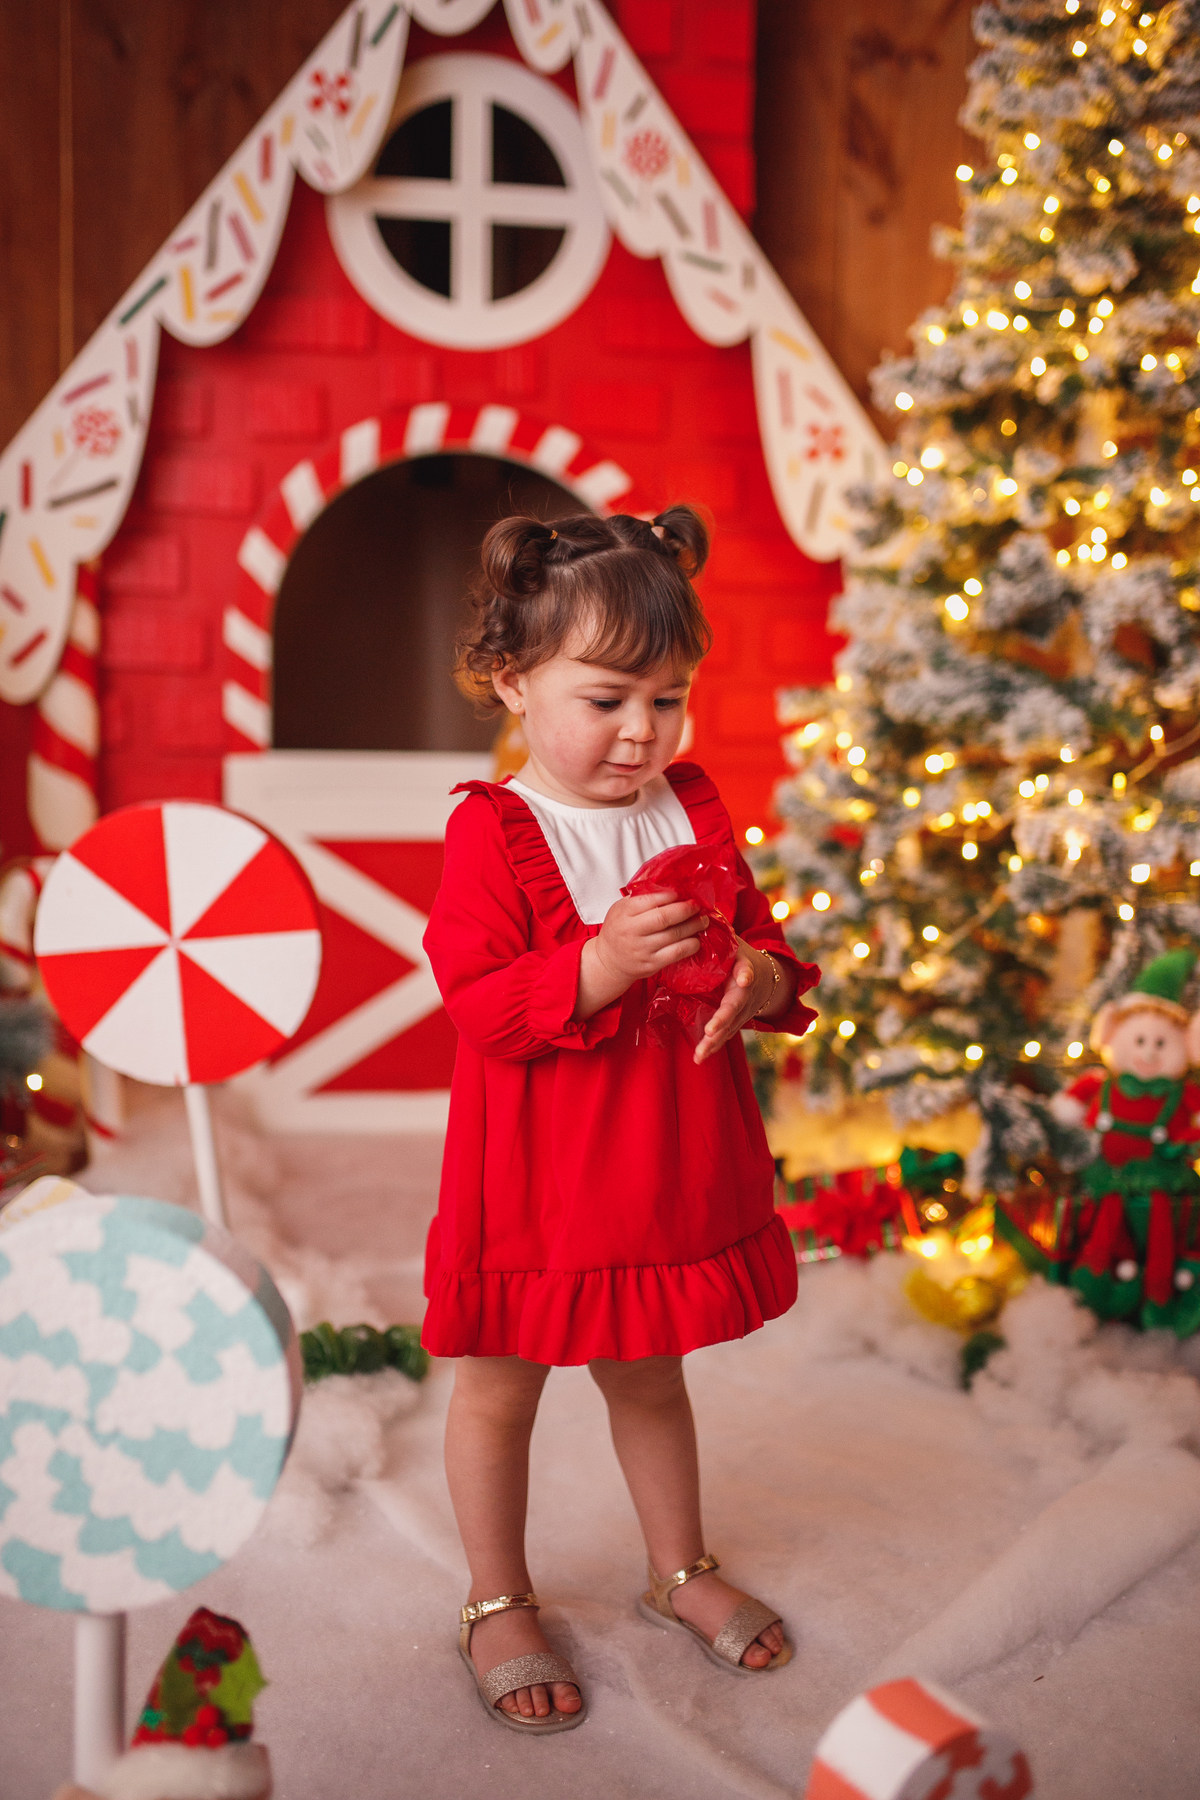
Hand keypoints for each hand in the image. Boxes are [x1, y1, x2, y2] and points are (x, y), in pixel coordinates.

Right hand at [575, 890, 707, 1019]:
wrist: (609, 961)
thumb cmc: (618, 931)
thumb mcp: (621, 909)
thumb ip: (640, 898)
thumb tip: (670, 887)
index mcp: (624, 913)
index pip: (650, 900)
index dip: (670, 895)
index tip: (683, 892)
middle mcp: (632, 931)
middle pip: (664, 917)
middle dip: (686, 910)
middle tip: (697, 906)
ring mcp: (642, 949)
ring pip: (674, 935)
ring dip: (693, 926)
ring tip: (702, 920)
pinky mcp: (652, 964)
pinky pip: (677, 953)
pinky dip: (690, 945)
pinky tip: (696, 939)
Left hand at [693, 939, 780, 1064]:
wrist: (767, 976)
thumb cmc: (742, 956)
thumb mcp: (733, 941)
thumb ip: (717, 930)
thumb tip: (698, 909)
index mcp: (746, 967)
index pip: (748, 970)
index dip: (746, 975)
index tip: (744, 980)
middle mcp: (747, 991)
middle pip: (737, 1005)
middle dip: (724, 1018)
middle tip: (711, 1029)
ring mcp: (744, 1009)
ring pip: (731, 1026)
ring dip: (715, 1040)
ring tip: (700, 1052)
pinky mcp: (738, 1021)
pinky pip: (726, 1034)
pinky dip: (714, 1046)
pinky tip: (699, 1057)